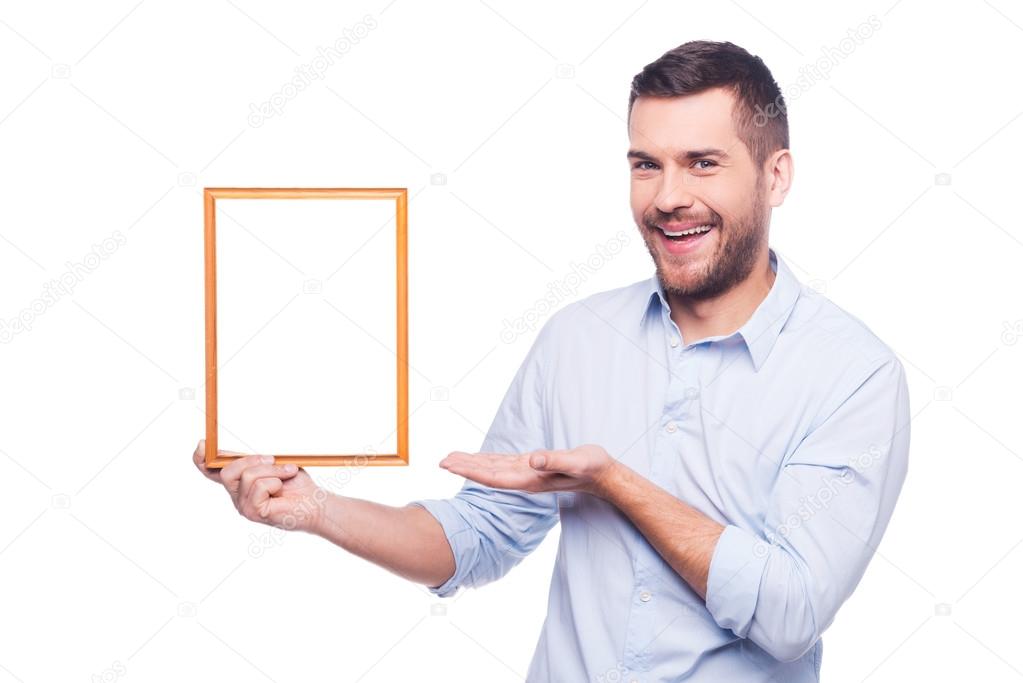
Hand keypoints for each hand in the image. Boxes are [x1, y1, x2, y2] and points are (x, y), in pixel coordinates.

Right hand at [192, 439, 325, 531]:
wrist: (315, 501)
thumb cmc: (295, 482)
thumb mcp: (270, 464)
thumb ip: (248, 460)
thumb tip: (223, 452)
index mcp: (238, 482)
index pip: (210, 471)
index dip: (201, 459)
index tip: (202, 444)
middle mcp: (236, 495)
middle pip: (227, 470)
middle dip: (252, 460)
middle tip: (273, 460)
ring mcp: (243, 506)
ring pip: (247, 476)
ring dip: (272, 471)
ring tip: (286, 475)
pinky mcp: (253, 512)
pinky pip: (259, 486)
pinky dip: (275, 481)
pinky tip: (282, 490)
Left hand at [438, 443, 617, 496]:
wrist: (603, 475)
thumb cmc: (591, 467)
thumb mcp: (576, 461)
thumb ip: (555, 461)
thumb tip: (534, 459)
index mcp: (530, 479)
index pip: (493, 477)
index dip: (470, 471)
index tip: (450, 466)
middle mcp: (525, 478)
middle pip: (487, 473)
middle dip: (464, 468)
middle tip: (440, 461)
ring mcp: (527, 472)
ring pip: (492, 468)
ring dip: (471, 464)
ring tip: (450, 459)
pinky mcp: (532, 466)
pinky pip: (503, 463)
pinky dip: (487, 460)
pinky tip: (477, 459)